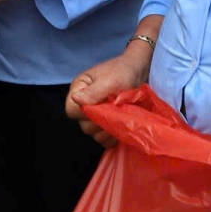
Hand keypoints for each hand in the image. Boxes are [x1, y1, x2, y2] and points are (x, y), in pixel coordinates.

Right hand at [65, 28, 156, 144]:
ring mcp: (96, 115)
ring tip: (121, 121)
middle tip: (116, 113)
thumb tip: (76, 100)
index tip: (102, 107)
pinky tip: (121, 130)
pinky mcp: (106, 124)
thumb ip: (93, 92)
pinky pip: (104, 140)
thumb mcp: (110, 80)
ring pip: (94, 134)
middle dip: (101, 122)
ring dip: (108, 131)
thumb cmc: (123, 71)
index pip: (71, 110)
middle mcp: (85, 104)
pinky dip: (112, 138)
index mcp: (80, 90)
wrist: (139, 71)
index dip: (85, 113)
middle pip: (84, 125)